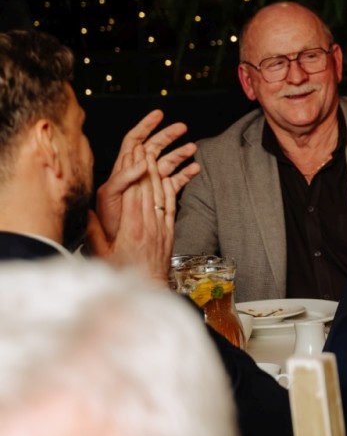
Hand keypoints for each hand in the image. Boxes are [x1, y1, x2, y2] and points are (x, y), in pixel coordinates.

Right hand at [94, 143, 176, 282]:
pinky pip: (171, 206)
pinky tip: (170, 176)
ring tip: (157, 154)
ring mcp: (161, 228)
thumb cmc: (122, 275)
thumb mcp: (103, 256)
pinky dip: (170, 189)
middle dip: (146, 166)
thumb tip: (86, 213)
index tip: (133, 156)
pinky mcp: (169, 232)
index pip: (134, 195)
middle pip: (148, 190)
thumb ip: (95, 234)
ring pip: (161, 195)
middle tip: (144, 146)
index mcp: (132, 230)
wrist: (150, 289)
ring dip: (159, 174)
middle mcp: (149, 226)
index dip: (134, 174)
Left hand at [95, 110, 198, 241]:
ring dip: (179, 154)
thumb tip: (140, 160)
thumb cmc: (108, 227)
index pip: (132, 142)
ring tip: (193, 148)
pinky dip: (184, 175)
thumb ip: (124, 178)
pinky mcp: (158, 198)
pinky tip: (195, 170)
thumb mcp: (111, 198)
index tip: (158, 115)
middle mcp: (135, 177)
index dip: (145, 126)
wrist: (118, 251)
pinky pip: (173, 182)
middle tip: (182, 127)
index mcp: (120, 174)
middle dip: (167, 136)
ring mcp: (147, 187)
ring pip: (165, 164)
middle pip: (152, 149)